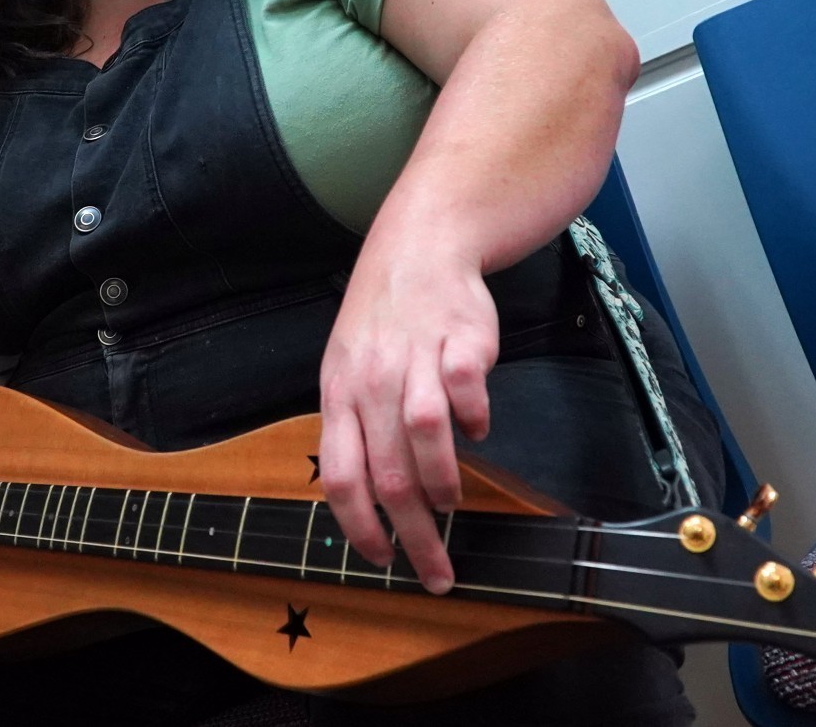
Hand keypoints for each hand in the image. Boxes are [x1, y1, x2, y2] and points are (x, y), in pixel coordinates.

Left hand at [318, 239, 498, 594]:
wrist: (420, 244)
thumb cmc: (382, 319)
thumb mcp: (347, 369)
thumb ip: (357, 428)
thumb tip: (371, 501)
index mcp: (339, 393)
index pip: (340, 476)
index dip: (361, 527)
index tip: (383, 560)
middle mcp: (372, 379)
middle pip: (390, 473)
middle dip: (416, 535)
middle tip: (438, 572)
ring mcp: (416, 356)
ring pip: (424, 434)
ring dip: (443, 481)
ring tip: (451, 503)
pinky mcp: (460, 338)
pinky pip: (466, 389)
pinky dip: (475, 418)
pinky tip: (477, 429)